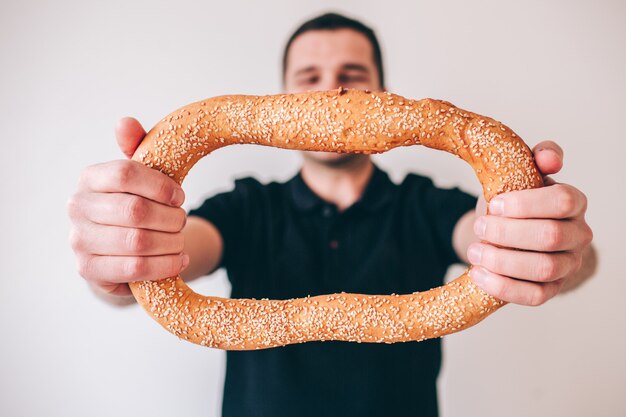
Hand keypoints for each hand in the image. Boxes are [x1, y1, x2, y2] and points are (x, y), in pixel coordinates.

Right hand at [68, 117, 188, 296]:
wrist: (123, 252)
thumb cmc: (136, 205)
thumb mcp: (142, 176)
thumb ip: (137, 148)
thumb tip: (125, 123)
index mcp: (90, 178)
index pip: (125, 173)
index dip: (161, 186)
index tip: (179, 196)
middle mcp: (77, 207)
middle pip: (135, 211)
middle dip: (171, 218)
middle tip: (181, 221)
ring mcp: (79, 241)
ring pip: (138, 242)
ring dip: (171, 242)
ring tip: (179, 240)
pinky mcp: (89, 270)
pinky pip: (135, 268)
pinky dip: (165, 265)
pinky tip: (177, 259)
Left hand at [467, 141, 592, 305]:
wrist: (504, 233)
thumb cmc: (513, 202)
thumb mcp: (519, 175)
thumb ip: (534, 158)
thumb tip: (549, 158)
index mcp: (573, 202)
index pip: (563, 200)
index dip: (526, 203)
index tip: (494, 205)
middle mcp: (578, 235)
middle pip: (550, 236)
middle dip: (508, 233)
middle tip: (480, 229)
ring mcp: (568, 265)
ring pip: (544, 269)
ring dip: (503, 261)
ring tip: (475, 253)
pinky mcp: (552, 290)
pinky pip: (534, 296)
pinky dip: (503, 287)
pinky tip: (478, 275)